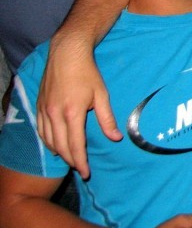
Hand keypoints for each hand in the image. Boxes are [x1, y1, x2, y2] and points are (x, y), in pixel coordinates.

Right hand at [37, 32, 121, 179]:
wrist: (66, 54)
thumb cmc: (87, 73)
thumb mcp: (102, 95)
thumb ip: (107, 118)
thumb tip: (116, 137)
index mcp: (72, 113)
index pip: (75, 145)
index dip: (80, 161)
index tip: (86, 173)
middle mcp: (54, 114)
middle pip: (61, 146)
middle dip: (71, 160)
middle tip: (80, 170)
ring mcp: (44, 111)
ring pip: (49, 140)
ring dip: (59, 153)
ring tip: (70, 160)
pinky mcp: (39, 106)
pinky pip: (41, 131)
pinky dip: (48, 142)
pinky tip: (55, 146)